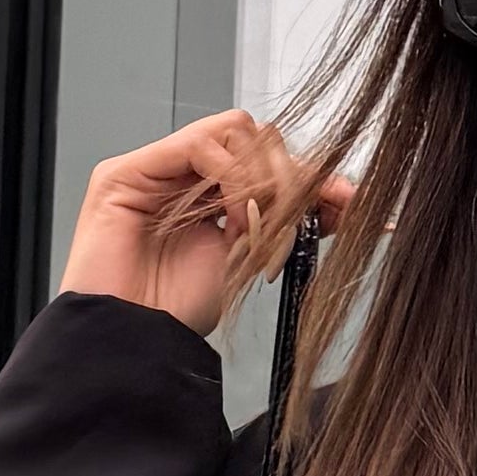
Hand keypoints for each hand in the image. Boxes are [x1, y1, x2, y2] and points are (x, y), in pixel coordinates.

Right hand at [59, 112, 337, 339]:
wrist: (133, 344)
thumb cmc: (177, 311)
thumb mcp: (252, 259)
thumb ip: (289, 222)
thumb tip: (346, 199)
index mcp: (212, 195)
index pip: (270, 160)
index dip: (313, 176)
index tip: (350, 201)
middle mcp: (184, 175)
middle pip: (257, 137)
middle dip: (291, 176)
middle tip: (301, 222)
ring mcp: (155, 169)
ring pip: (234, 131)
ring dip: (263, 178)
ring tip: (260, 230)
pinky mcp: (126, 171)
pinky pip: (200, 144)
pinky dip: (233, 177)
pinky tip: (236, 220)